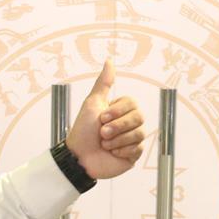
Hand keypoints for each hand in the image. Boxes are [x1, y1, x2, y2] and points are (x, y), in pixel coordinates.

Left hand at [65, 61, 145, 179]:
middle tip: (102, 133)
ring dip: (117, 140)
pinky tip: (112, 153)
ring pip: (140, 133)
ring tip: (104, 144)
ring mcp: (132, 139)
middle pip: (139, 117)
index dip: (118, 111)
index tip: (102, 118)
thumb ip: (104, 83)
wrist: (79, 158)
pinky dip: (122, 151)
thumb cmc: (83, 131)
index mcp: (120, 110)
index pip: (132, 103)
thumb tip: (109, 61)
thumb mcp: (92, 103)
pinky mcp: (133, 155)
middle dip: (117, 126)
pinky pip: (138, 149)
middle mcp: (128, 123)